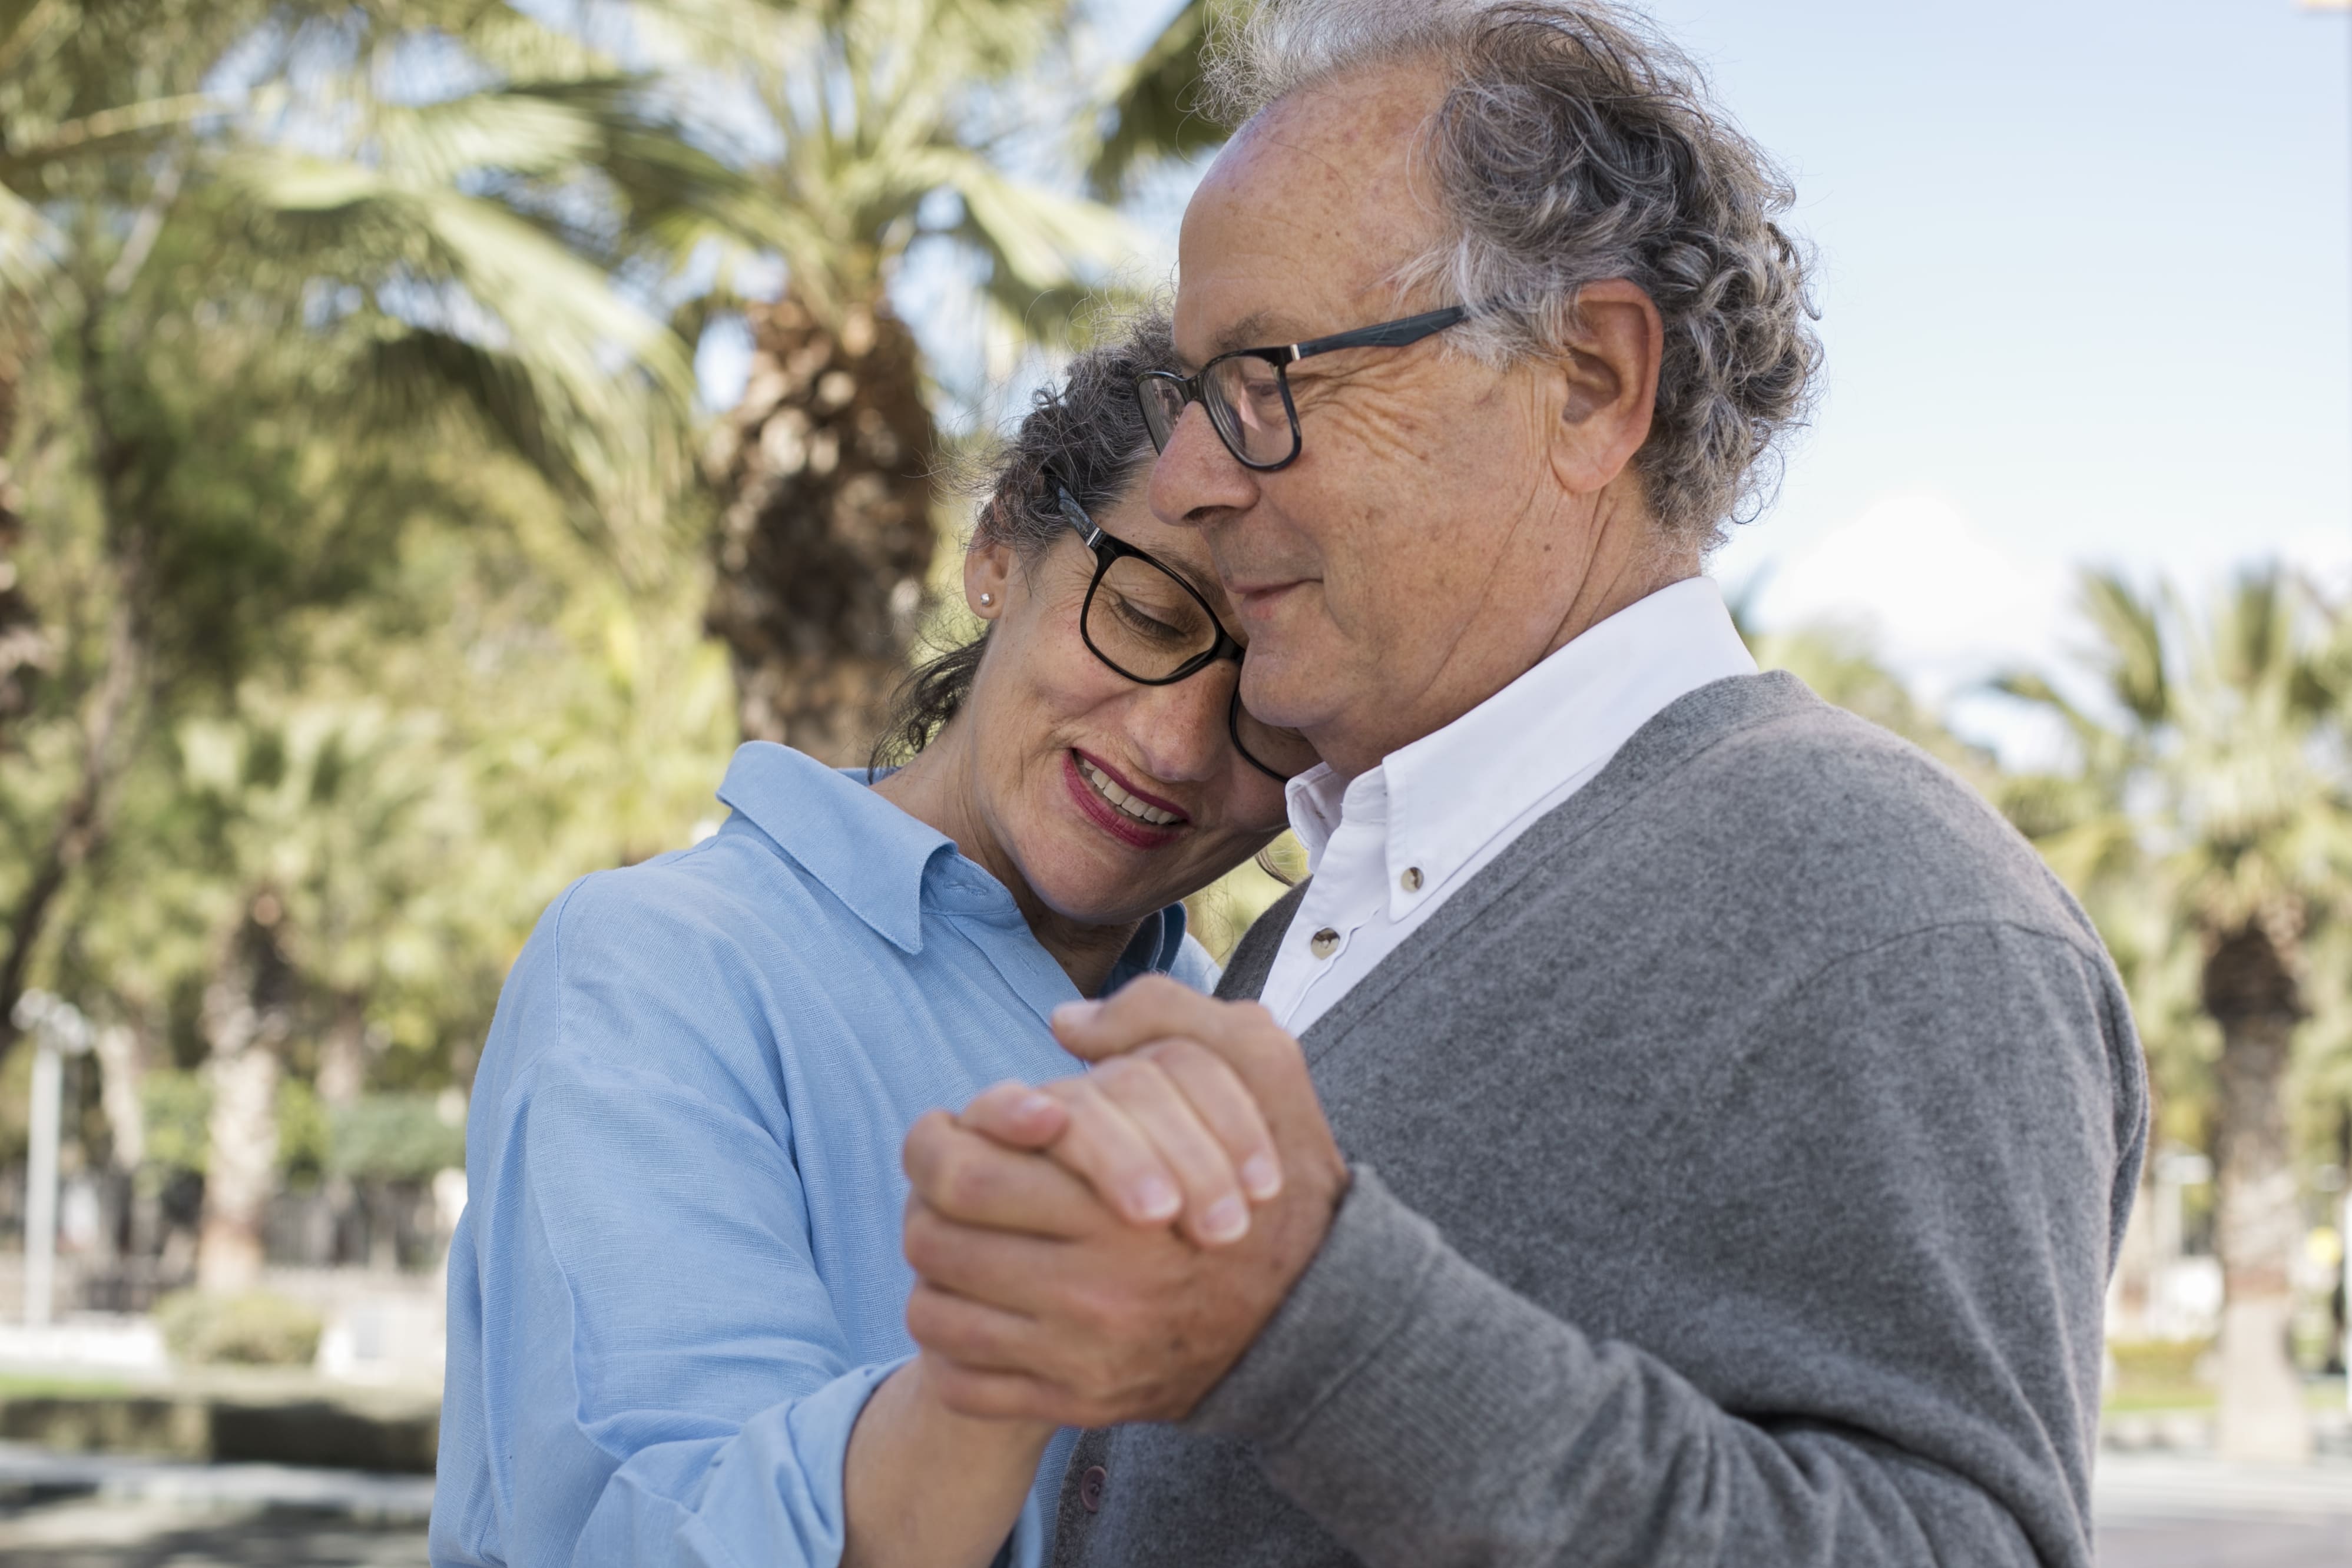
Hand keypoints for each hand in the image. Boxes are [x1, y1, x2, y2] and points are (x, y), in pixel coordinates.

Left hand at [901, 977, 1347, 1425]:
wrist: (1327, 1316)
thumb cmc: (1285, 1178)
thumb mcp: (1258, 1063)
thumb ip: (1164, 1016)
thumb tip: (1065, 1023)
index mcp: (1116, 1205)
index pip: (959, 1172)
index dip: (934, 1140)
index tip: (950, 1127)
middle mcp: (1092, 1291)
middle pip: (932, 1241)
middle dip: (925, 1202)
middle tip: (948, 1184)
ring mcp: (1081, 1359)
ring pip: (934, 1314)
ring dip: (933, 1273)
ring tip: (962, 1240)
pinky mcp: (1078, 1406)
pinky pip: (962, 1383)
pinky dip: (952, 1348)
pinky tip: (983, 1307)